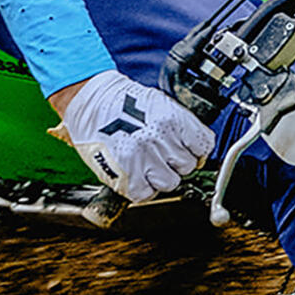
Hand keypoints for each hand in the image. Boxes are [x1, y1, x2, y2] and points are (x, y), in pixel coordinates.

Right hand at [58, 70, 214, 202]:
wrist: (89, 101)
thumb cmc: (121, 101)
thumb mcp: (160, 104)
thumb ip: (181, 126)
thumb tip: (196, 148)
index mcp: (174, 121)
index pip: (204, 146)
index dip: (196, 151)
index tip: (188, 152)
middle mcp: (162, 141)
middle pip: (188, 166)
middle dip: (175, 162)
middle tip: (159, 155)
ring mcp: (144, 160)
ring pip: (170, 182)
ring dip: (160, 177)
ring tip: (146, 164)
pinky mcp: (127, 176)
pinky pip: (146, 194)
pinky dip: (142, 188)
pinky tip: (134, 173)